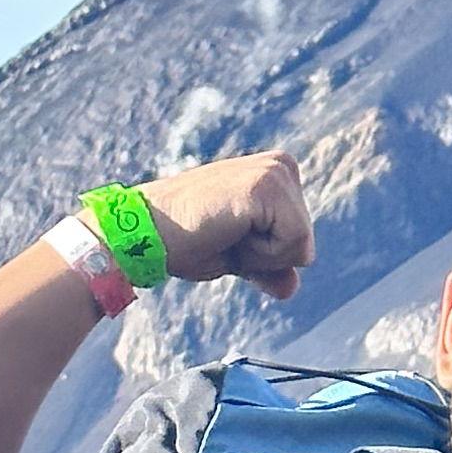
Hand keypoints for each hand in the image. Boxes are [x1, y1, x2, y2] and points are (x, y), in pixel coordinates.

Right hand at [144, 151, 316, 299]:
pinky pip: (292, 243)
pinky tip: (228, 231)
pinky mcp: (266, 186)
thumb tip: (291, 287)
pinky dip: (259, 254)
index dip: (266, 257)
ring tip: (224, 233)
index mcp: (279, 174)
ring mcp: (275, 171)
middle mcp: (282, 165)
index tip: (229, 239)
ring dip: (260, 256)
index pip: (302, 240)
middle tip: (223, 237)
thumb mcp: (238, 257)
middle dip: (266, 257)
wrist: (145, 235)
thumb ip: (269, 268)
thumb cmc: (185, 243)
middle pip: (306, 243)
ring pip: (301, 245)